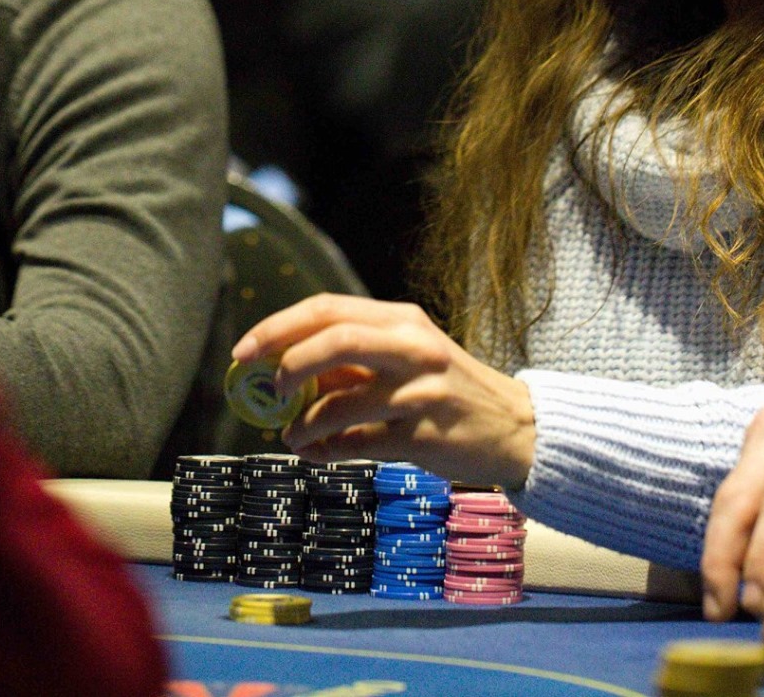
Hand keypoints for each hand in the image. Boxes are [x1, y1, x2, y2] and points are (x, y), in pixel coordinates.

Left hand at [232, 295, 536, 488]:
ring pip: (340, 401)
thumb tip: (285, 366)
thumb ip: (355, 357)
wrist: (516, 429)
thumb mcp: (409, 357)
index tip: (246, 351)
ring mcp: (420, 392)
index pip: (328, 309)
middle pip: (335, 340)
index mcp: (402, 320)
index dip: (278, 328)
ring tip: (291, 435)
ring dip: (303, 423)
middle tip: (269, 388)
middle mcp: (412, 348)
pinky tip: (315, 453)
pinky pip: (357, 444)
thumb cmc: (451, 390)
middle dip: (287, 364)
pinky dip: (326, 450)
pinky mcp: (423, 435)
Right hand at [700, 363, 763, 619]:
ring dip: (719, 547)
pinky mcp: (763, 426)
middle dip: (722, 560)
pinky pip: (738, 481)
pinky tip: (735, 565)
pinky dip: (733, 526)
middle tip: (720, 613)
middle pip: (737, 499)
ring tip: (720, 600)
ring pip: (728, 491)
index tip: (761, 609)